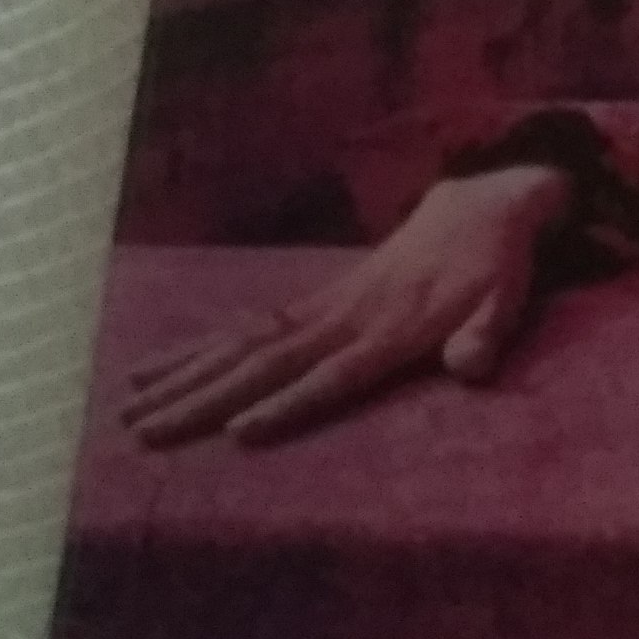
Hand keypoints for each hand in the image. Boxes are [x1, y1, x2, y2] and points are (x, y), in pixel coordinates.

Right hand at [120, 164, 568, 449]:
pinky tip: (154, 372)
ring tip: (130, 410)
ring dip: (186, 376)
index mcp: (391, 327)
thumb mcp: (508, 300)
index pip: (334, 372)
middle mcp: (345, 316)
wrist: (479, 205)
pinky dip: (199, 349)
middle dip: (204, 399)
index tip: (239, 429)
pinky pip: (247, 327)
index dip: (290, 401)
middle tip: (146, 433)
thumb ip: (486, 335)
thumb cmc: (495, 268)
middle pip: (267, 361)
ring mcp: (323, 306)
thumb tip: (468, 367)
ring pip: (243, 343)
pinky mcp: (312, 302)